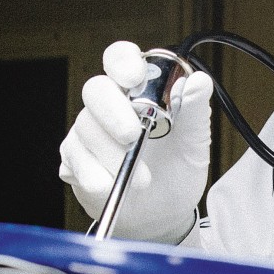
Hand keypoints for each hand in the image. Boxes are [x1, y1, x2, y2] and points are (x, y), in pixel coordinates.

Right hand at [59, 42, 213, 241]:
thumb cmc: (177, 170)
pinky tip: (112, 187)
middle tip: (133, 135)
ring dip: (113, 156)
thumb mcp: (194, 142)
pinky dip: (95, 176)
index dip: (123, 61)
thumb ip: (195, 110)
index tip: (134, 76)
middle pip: (95, 90)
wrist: (162, 215)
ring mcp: (87, 132)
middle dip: (113, 112)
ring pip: (85, 129)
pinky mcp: (73, 160)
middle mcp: (108, 105)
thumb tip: (200, 81)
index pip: (119, 58)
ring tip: (142, 180)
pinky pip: (74, 160)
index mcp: (138, 90)